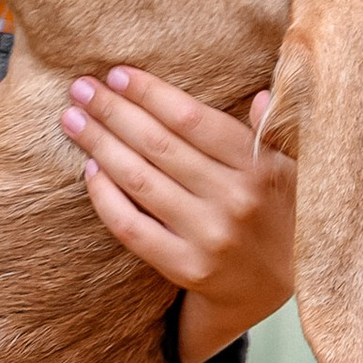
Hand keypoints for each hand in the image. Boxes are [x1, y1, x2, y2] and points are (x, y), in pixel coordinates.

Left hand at [62, 65, 294, 362]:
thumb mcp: (289, 168)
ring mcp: (208, 236)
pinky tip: (89, 169)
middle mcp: (235, 200)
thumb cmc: (274, 212)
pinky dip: (105, 196)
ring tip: (73, 120)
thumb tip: (262, 97)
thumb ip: (272, 131)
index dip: (151, 94)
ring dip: (100, 145)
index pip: (193, 120)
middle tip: (81, 88)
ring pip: (139, 181)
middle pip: (159, 145)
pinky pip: (131, 226)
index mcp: (259, 166)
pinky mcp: (184, 266)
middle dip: (114, 111)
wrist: (270, 287)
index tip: (118, 74)